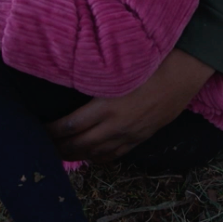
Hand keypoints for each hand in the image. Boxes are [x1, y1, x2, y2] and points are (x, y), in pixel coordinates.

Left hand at [48, 49, 214, 160]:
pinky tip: (91, 157)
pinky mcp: (142, 137)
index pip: (69, 126)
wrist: (183, 73)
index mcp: (106, 107)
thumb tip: (71, 80)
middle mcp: (116, 126)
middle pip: (79, 144)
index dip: (51, 131)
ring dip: (76, 155)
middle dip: (59, 148)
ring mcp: (130, 135)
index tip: (38, 129)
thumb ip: (93, 79)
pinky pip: (116, 155)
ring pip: (96, 153)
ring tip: (61, 154)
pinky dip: (99, 158)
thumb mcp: (116, 70)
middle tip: (42, 146)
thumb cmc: (149, 63)